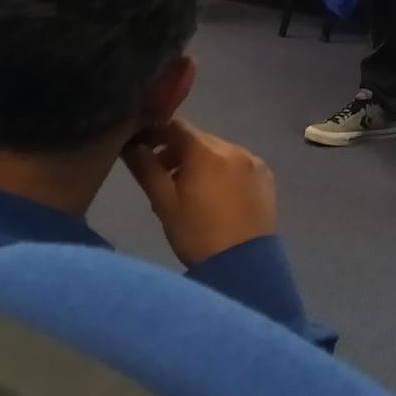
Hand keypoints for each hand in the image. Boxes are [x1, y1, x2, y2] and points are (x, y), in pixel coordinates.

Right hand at [123, 119, 277, 268]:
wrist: (243, 267)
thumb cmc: (197, 235)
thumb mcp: (164, 204)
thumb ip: (146, 169)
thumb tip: (130, 144)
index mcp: (207, 151)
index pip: (176, 127)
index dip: (155, 133)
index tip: (140, 147)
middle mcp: (233, 148)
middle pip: (198, 140)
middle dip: (176, 152)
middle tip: (161, 176)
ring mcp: (254, 162)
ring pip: (218, 152)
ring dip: (200, 163)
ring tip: (187, 191)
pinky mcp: (266, 178)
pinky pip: (238, 165)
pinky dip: (222, 172)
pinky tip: (215, 197)